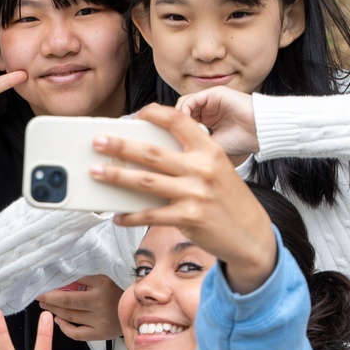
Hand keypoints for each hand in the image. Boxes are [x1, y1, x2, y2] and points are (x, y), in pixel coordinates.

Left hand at [36, 274, 122, 341]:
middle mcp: (100, 303)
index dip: (54, 283)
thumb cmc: (122, 289)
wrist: (142, 309)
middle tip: (38, 294)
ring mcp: (100, 321)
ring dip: (54, 310)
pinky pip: (77, 333)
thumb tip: (62, 273)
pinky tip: (58, 320)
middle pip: (66, 301)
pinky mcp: (101, 334)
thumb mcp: (107, 276)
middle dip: (49, 297)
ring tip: (45, 305)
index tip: (42, 282)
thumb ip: (86, 276)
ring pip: (69, 316)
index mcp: (102, 285)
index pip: (72, 283)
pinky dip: (65, 328)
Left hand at [91, 104, 276, 294]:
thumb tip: (151, 157)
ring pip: (145, 181)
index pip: (177, 120)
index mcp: (209, 149)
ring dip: (116, 177)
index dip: (152, 114)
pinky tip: (118, 216)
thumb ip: (191, 159)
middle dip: (120, 146)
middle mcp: (201, 168)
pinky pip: (151, 215)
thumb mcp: (218, 169)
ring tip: (97, 173)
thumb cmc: (230, 202)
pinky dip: (131, 216)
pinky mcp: (188, 218)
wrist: (252, 235)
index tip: (134, 116)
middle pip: (151, 152)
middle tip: (98, 142)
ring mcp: (194, 194)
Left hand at [175, 87, 258, 160]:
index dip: (173, 133)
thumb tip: (173, 153)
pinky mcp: (214, 94)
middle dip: (171, 124)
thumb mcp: (212, 147)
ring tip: (179, 132)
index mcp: (207, 123)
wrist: (260, 131)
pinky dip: (185, 110)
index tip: (167, 145)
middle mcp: (206, 110)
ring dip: (177, 118)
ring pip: (183, 105)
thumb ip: (193, 146)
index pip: (182, 124)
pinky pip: (191, 99)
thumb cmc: (241, 142)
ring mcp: (209, 101)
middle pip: (179, 113)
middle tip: (168, 137)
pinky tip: (186, 123)